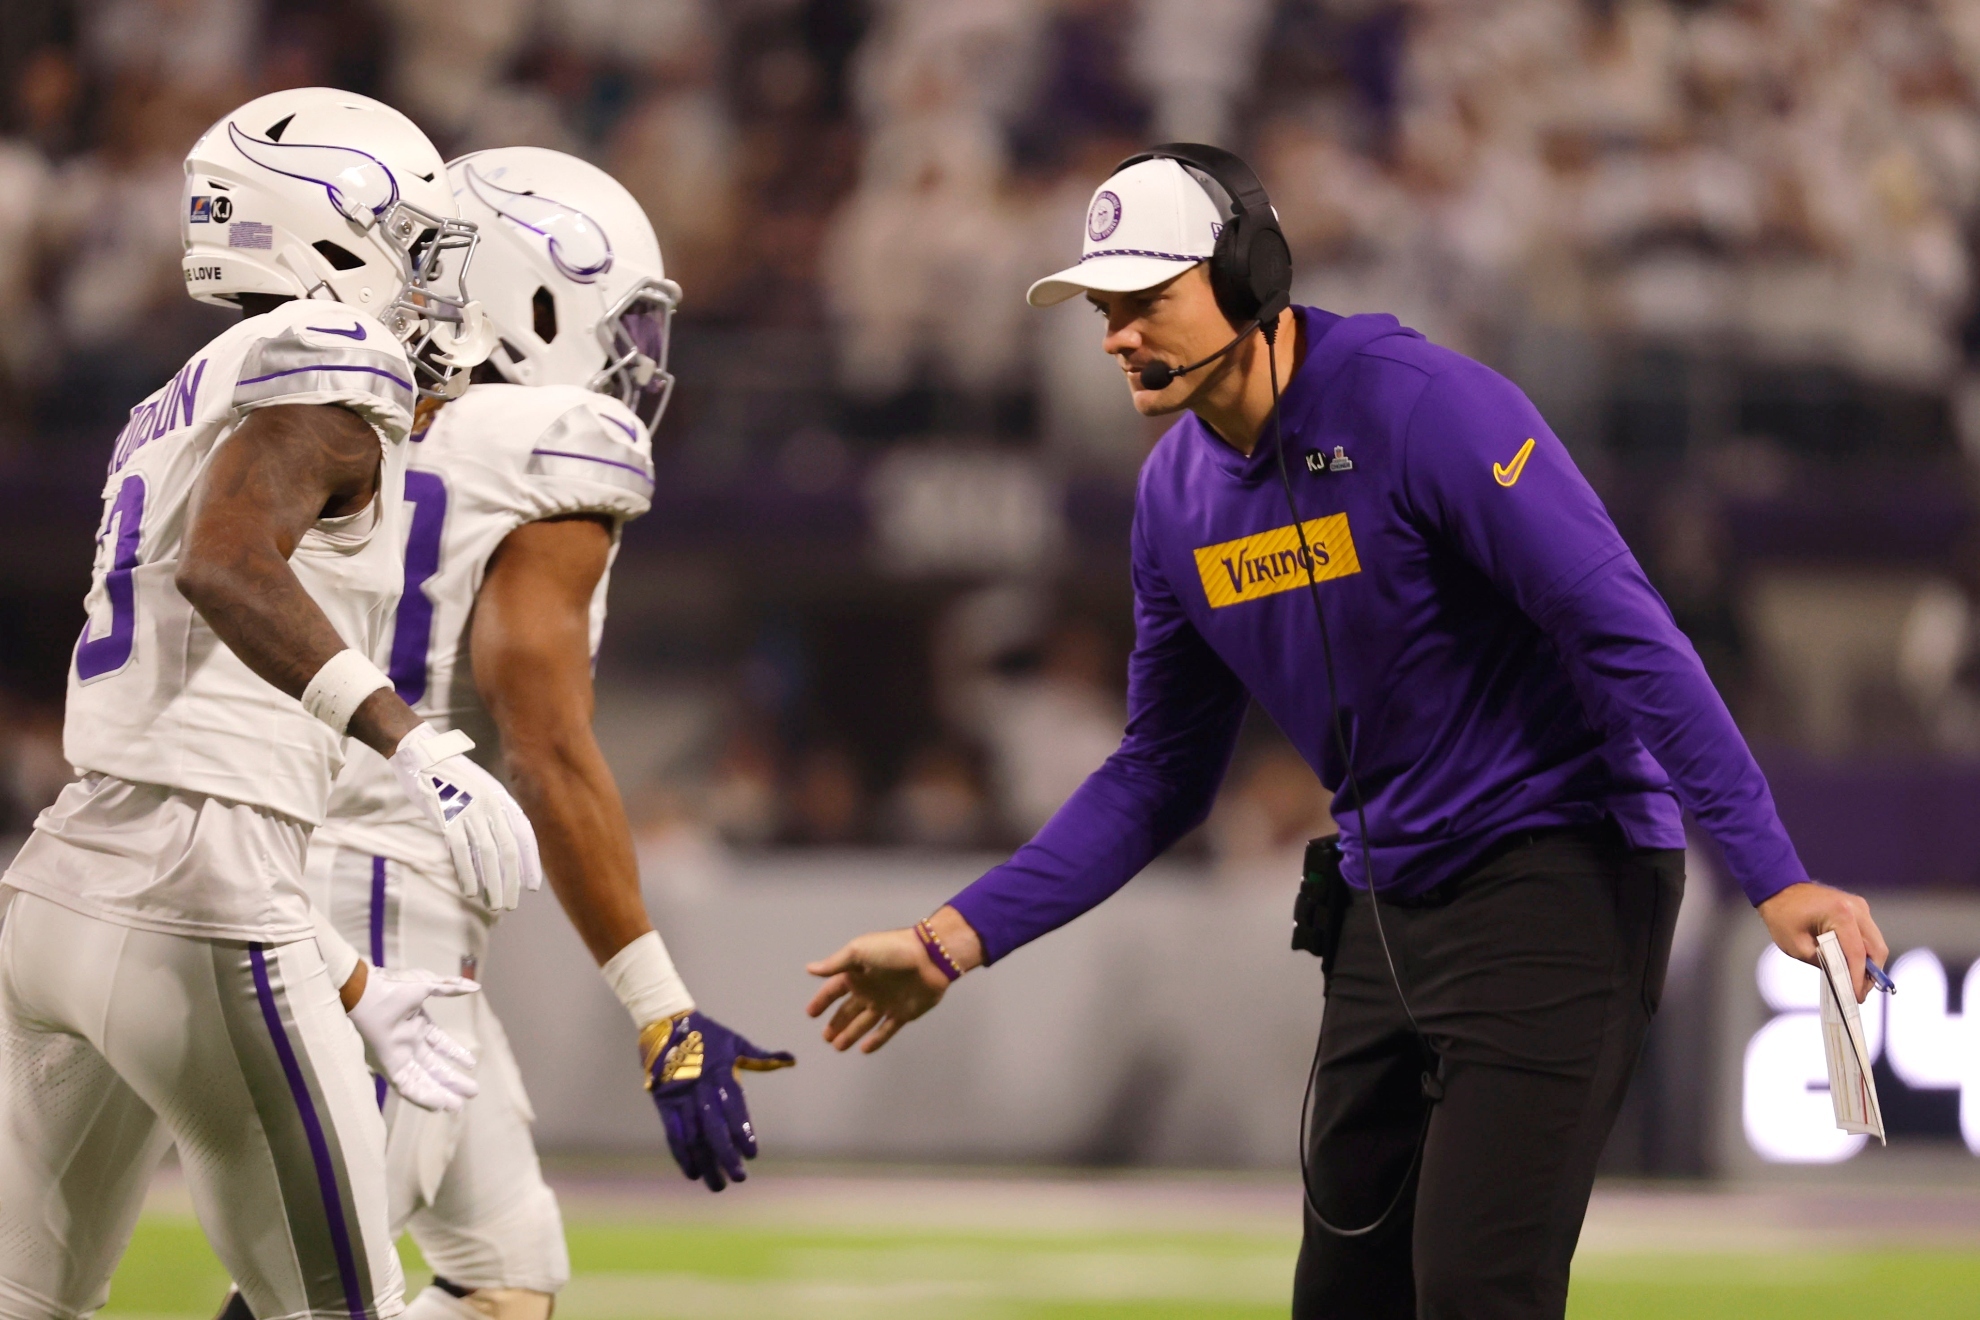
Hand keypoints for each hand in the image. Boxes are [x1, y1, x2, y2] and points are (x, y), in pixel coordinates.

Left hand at [346, 966, 479, 1112]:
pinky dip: (422, 1096)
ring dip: (440, 1093)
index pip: (440, 1044)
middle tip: (473, 1092)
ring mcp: (399, 1055)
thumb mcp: (426, 984)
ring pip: (423, 1080)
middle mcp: (409, 1043)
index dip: (455, 1054)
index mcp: (417, 1024)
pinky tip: (437, 1105)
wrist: (366, 993)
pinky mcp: (388, 1067)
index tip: (471, 1064)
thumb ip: (450, 988)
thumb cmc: (392, 986)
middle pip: (435, 1067)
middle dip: (453, 1081)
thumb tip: (476, 988)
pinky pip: (406, 1086)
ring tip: (458, 1106)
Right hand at [389, 722, 542, 910]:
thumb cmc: (451, 776)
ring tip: (495, 904)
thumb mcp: (482, 789)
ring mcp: (469, 810)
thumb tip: (501, 847)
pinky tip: (470, 890)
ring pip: (487, 854)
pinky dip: (467, 873)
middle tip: (511, 903)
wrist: (421, 755)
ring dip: (492, 883)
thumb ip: (493, 814)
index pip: (523, 835)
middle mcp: (490, 804)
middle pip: (508, 849)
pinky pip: (461, 851)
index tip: (532, 886)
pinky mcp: (446, 816)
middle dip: (512, 880)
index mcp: (501, 798)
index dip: (530, 862)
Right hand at [642, 1011, 793, 1191]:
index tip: (752, 1153)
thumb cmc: (708, 1034)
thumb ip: (762, 1058)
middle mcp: (701, 1088)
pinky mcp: (664, 1102)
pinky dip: (681, 1154)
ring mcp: (681, 1096)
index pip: (734, 1108)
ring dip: (704, 1162)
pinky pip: (672, 1133)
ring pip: (693, 1135)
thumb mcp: (736, 1042)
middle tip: (739, 1177)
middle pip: (713, 1127)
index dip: (742, 1132)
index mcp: (722, 1073)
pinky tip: (691, 1172)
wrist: (667, 1022)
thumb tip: (791, 1059)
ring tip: (716, 1184)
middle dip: (726, 1155)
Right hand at [805, 922, 960, 1053]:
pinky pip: (886, 1030)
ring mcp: (887, 1003)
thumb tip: (809, 969)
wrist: (931, 957)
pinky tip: (864, 1049)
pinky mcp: (903, 1013)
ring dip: (851, 1034)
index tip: (810, 1014)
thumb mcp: (859, 951)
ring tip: (837, 1047)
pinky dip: (876, 1040)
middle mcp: (870, 989)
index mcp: (858, 973)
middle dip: (836, 1023)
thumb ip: (835, 964)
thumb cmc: (893, 951)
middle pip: (849, 1010)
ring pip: (864, 1023)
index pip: (834, 990)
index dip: (822, 1001)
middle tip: (825, 1037)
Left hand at [1758, 881, 1888, 1001]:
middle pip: (1876, 948)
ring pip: (1876, 942)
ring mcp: (1860, 907)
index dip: (1858, 978)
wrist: (1779, 888)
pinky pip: (1868, 935)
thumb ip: (1824, 963)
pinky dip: (1864, 952)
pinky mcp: (1858, 909)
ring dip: (1870, 964)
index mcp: (1841, 914)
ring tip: (1857, 984)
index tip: (1857, 997)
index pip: (1857, 953)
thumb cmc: (1783, 916)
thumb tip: (1843, 979)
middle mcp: (1857, 908)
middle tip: (1859, 993)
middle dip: (1871, 974)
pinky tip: (1854, 967)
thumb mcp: (1798, 947)